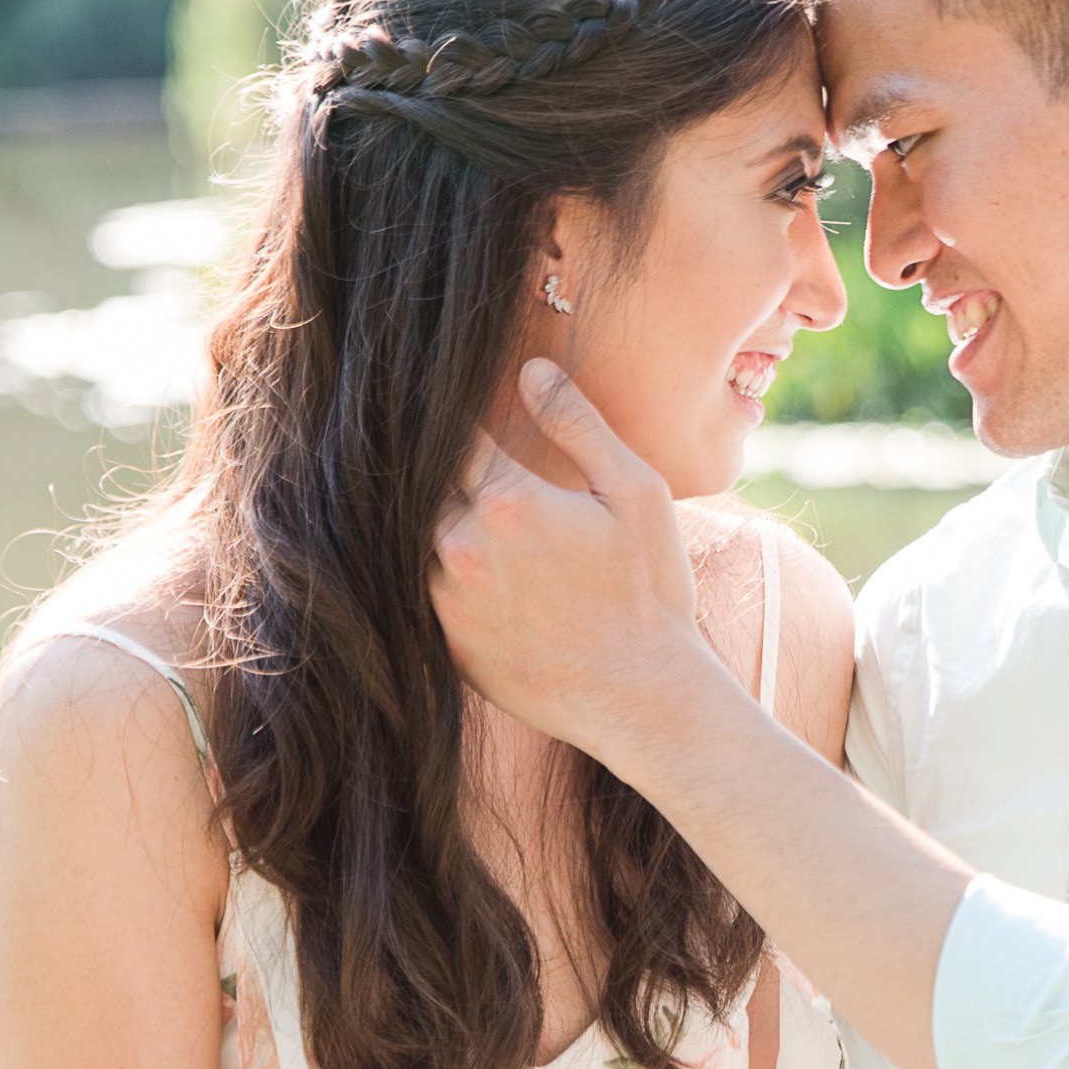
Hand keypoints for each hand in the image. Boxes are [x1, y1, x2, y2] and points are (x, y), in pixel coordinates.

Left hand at [430, 366, 703, 755]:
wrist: (644, 699)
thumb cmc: (652, 592)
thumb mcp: (636, 494)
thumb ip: (578, 425)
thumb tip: (530, 369)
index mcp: (508, 502)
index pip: (453, 436)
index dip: (454, 418)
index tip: (458, 408)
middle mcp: (462, 550)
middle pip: (424, 488)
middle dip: (443, 474)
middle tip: (462, 468)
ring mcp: (448, 603)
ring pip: (416, 542)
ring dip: (437, 525)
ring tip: (478, 526)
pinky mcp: (447, 646)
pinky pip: (423, 596)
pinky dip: (442, 577)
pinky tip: (481, 577)